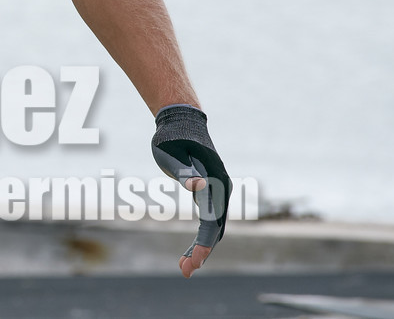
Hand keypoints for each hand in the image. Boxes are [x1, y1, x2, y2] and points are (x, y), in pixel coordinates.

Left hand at [151, 105, 230, 276]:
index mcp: (214, 181)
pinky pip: (209, 220)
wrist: (182, 122)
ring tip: (184, 266)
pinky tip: (189, 252)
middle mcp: (222, 189)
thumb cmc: (172, 138)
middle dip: (201, 251)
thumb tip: (199, 187)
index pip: (211, 220)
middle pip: (215, 228)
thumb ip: (184, 172)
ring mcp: (218, 192)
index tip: (195, 260)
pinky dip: (200, 238)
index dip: (204, 243)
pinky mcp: (211, 194)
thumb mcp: (171, 154)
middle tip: (184, 270)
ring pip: (213, 228)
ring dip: (201, 248)